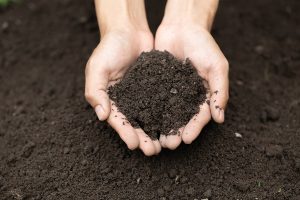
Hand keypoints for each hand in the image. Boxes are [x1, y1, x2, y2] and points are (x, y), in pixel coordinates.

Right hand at [85, 28, 160, 155]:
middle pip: (135, 123)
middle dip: (143, 138)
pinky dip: (166, 115)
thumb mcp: (97, 68)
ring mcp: (141, 95)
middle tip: (153, 151)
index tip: (134, 144)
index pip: (118, 120)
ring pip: (149, 117)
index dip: (125, 133)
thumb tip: (101, 116)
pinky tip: (174, 124)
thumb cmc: (109, 48)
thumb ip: (96, 91)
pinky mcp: (155, 88)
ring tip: (165, 144)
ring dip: (156, 131)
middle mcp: (126, 101)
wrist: (128, 31)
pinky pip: (161, 103)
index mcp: (110, 100)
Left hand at [155, 23, 228, 148]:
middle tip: (169, 144)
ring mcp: (171, 91)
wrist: (182, 26)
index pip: (200, 116)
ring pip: (166, 112)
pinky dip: (149, 110)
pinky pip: (153, 99)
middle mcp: (187, 96)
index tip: (186, 138)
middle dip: (176, 132)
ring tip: (156, 139)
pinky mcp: (157, 84)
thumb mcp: (217, 66)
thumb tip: (220, 118)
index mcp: (203, 95)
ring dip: (162, 126)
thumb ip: (219, 91)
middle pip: (182, 118)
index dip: (194, 128)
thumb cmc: (204, 44)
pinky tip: (144, 121)